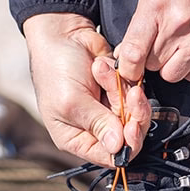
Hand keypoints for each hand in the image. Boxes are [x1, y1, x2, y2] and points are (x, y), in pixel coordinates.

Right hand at [23, 13, 149, 167]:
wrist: (61, 33)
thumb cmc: (56, 69)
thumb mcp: (73, 101)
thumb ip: (98, 124)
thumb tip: (119, 148)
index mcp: (77, 139)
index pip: (110, 156)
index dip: (127, 146)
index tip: (132, 126)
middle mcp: (94, 127)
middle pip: (129, 135)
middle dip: (132, 113)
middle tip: (132, 93)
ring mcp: (108, 108)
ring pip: (134, 111)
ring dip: (122, 89)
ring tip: (102, 69)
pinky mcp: (118, 90)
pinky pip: (133, 91)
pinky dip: (123, 77)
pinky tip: (103, 64)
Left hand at [114, 0, 189, 83]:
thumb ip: (139, 21)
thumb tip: (124, 53)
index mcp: (157, 8)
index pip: (133, 52)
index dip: (127, 67)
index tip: (129, 67)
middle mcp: (177, 26)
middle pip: (151, 65)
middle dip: (151, 59)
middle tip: (161, 44)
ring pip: (172, 75)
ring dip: (171, 66)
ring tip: (177, 48)